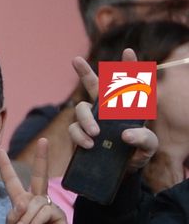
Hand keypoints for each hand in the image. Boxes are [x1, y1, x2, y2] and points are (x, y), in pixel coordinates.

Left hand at [0, 140, 69, 223]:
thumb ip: (12, 218)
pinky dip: (35, 220)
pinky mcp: (58, 215)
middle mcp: (35, 202)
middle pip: (39, 176)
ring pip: (36, 202)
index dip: (6, 168)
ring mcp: (48, 207)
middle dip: (42, 158)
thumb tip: (22, 203)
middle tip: (44, 140)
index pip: (13, 182)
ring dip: (27, 217)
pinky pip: (45, 210)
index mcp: (21, 204)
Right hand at [66, 49, 157, 171]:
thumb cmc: (138, 154)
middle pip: (94, 86)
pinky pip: (74, 130)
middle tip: (76, 60)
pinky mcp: (80, 134)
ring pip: (81, 109)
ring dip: (85, 119)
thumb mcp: (148, 147)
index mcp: (127, 107)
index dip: (128, 66)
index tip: (127, 51)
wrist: (120, 172)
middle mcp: (107, 109)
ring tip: (94, 134)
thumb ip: (143, 139)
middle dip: (84, 72)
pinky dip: (79, 136)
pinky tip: (88, 145)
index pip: (129, 83)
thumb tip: (125, 135)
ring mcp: (91, 121)